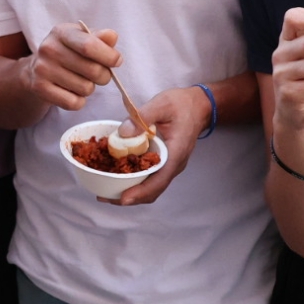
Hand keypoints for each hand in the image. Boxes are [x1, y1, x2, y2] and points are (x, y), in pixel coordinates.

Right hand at [20, 23, 119, 110]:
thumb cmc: (68, 52)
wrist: (37, 70)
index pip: (89, 46)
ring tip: (81, 81)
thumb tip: (112, 36)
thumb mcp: (82, 39)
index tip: (116, 61)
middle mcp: (49, 49)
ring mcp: (42, 70)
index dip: (109, 56)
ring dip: (90, 88)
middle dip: (104, 75)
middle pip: (92, 70)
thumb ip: (100, 38)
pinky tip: (72, 92)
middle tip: (100, 74)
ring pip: (85, 88)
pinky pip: (73, 103)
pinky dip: (79, 101)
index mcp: (61, 32)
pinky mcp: (39, 89)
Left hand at [109, 86, 210, 206]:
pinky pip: (150, 177)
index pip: (159, 180)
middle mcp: (174, 164)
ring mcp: (170, 165)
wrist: (199, 106)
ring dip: (131, 192)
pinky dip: (134, 182)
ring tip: (107, 192)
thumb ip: (143, 116)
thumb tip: (123, 132)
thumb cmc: (183, 104)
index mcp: (176, 153)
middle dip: (130, 197)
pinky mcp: (164, 162)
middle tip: (104, 197)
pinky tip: (118, 176)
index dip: (140, 192)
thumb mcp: (162, 104)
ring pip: (151, 187)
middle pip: (152, 190)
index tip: (123, 199)